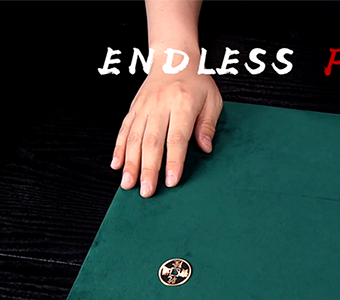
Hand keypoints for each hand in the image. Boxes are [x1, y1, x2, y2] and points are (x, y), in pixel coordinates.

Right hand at [111, 68, 222, 196]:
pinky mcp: (133, 108)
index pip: (177, 137)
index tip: (171, 181)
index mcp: (182, 104)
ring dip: (130, 163)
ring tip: (128, 185)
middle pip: (152, 142)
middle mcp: (159, 106)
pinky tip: (116, 165)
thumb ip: (208, 124)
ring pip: (134, 138)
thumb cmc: (197, 82)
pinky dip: (118, 149)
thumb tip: (205, 148)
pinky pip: (123, 130)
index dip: (173, 161)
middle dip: (148, 169)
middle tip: (146, 191)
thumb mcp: (212, 100)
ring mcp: (144, 107)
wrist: (173, 58)